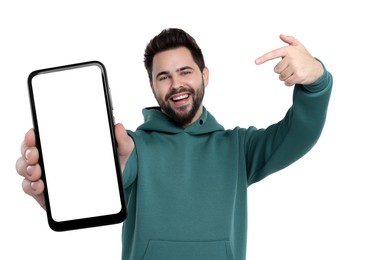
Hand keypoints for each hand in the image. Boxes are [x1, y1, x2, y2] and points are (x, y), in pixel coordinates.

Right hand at [15, 124, 133, 209]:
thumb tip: (120, 127)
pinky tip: (39, 187)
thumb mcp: (119, 151)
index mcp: (63, 142)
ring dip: (26, 169)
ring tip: (37, 172)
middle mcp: (49, 156)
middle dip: (27, 151)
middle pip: (28, 150)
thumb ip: (122, 140)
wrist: (111, 188)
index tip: (34, 134)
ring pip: (25, 168)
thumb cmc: (109, 163)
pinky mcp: (46, 193)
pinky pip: (30, 188)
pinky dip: (31, 187)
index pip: (42, 134)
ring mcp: (46, 174)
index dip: (33, 133)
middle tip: (36, 154)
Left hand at [255, 34, 323, 85]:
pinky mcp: (298, 75)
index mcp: (289, 50)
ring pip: (281, 77)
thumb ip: (290, 40)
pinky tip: (296, 78)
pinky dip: (289, 83)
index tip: (256, 62)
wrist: (317, 69)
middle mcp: (291, 57)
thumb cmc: (305, 57)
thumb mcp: (299, 47)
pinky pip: (286, 82)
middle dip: (282, 71)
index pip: (273, 54)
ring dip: (286, 77)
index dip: (264, 58)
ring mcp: (295, 66)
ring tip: (294, 73)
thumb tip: (281, 35)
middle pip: (276, 70)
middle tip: (291, 68)